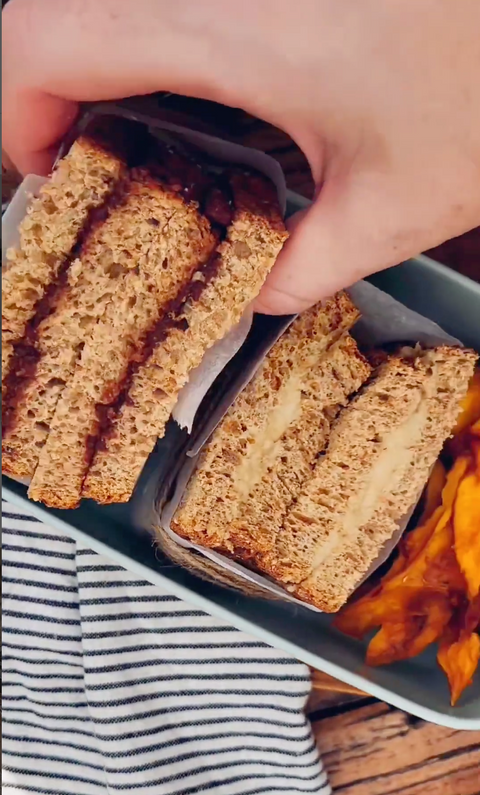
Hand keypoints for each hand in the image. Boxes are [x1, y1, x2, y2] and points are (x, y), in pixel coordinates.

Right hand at [3, 0, 479, 313]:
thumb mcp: (395, 205)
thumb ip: (304, 268)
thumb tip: (255, 300)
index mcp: (235, 26)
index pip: (50, 41)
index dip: (22, 113)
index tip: (50, 172)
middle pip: (53, 2)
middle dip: (43, 81)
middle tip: (85, 152)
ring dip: (90, 48)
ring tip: (131, 120)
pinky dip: (140, 28)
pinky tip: (191, 78)